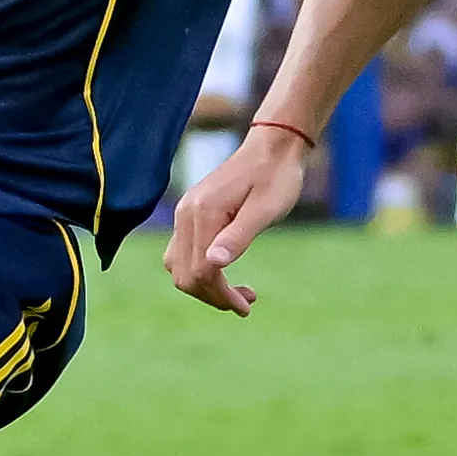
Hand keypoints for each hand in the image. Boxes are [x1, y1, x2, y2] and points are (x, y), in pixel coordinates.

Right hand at [163, 125, 309, 314]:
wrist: (273, 148)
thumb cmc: (276, 178)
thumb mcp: (265, 210)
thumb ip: (238, 237)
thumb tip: (214, 265)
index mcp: (203, 213)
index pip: (198, 271)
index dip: (220, 295)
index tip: (245, 307)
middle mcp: (186, 214)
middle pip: (184, 274)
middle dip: (212, 295)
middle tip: (245, 303)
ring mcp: (185, 213)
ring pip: (180, 266)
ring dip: (205, 286)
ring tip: (239, 293)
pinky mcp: (191, 213)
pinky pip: (184, 252)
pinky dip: (201, 269)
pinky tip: (225, 271)